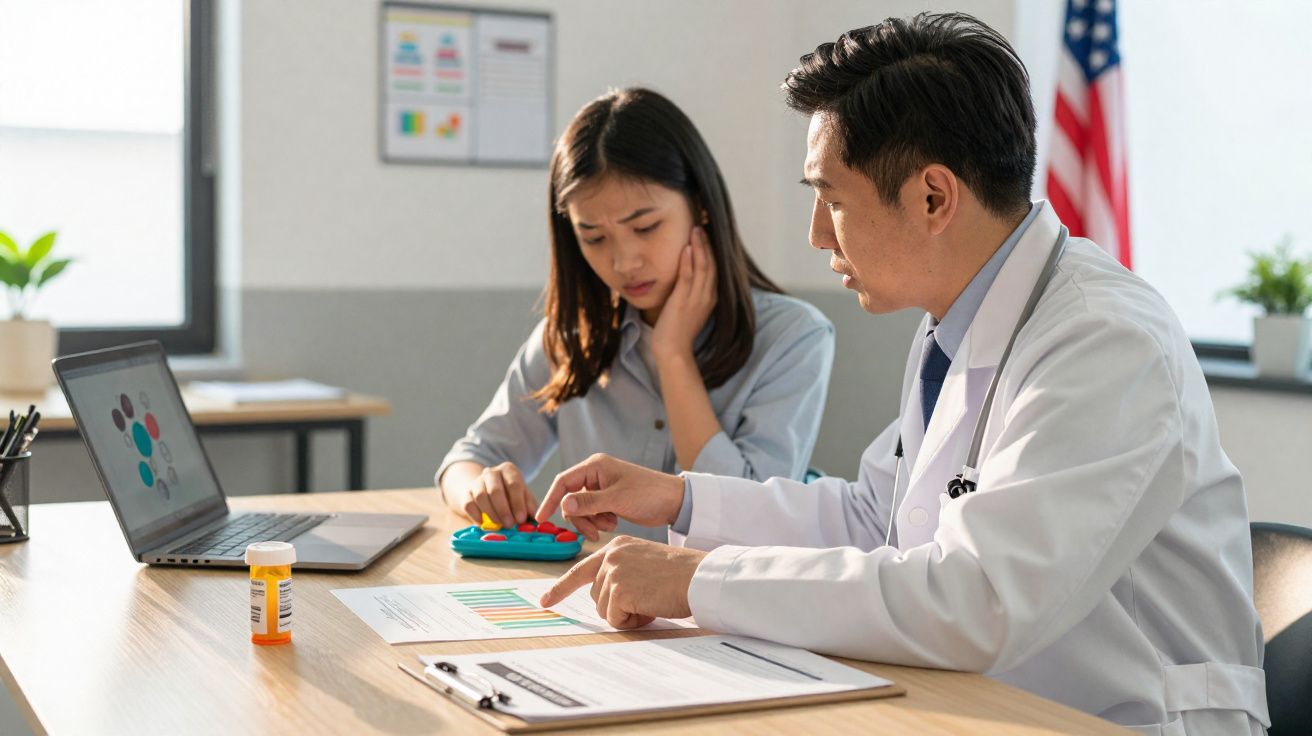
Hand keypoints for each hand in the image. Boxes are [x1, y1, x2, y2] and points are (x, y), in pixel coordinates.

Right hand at [451, 462, 534, 527]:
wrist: (487, 492)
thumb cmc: (510, 496)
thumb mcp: (523, 496)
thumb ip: (530, 506)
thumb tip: (537, 518)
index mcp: (508, 470)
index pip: (514, 484)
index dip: (518, 503)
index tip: (521, 519)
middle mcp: (491, 473)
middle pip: (495, 489)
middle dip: (503, 509)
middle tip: (509, 524)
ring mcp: (477, 482)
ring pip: (481, 496)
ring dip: (491, 513)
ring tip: (499, 525)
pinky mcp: (466, 493)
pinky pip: (468, 504)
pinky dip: (476, 515)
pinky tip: (483, 523)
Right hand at [535, 454, 684, 540]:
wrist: (673, 502)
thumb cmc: (649, 494)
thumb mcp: (617, 500)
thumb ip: (589, 503)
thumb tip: (564, 505)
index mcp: (595, 466)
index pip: (563, 482)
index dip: (551, 499)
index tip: (541, 518)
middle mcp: (595, 475)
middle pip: (570, 499)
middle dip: (580, 518)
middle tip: (593, 533)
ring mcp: (601, 488)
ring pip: (580, 509)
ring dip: (590, 522)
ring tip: (609, 526)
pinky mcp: (607, 500)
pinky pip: (592, 513)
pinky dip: (598, 522)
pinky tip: (614, 523)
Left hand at [539, 536, 706, 628]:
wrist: (699, 577)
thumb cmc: (679, 575)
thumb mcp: (644, 563)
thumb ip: (622, 572)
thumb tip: (603, 599)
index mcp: (617, 547)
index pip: (581, 569)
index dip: (561, 588)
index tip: (545, 601)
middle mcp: (611, 556)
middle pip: (595, 595)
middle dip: (617, 606)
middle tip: (646, 599)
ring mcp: (613, 572)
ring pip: (604, 609)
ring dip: (627, 614)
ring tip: (651, 601)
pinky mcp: (619, 590)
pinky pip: (615, 619)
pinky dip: (632, 621)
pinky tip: (650, 608)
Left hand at [651, 226, 715, 360]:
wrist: (673, 351)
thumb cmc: (676, 331)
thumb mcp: (687, 308)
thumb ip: (688, 292)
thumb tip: (683, 278)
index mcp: (710, 297)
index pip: (713, 268)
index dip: (710, 250)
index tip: (706, 234)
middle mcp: (707, 296)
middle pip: (711, 264)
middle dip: (707, 243)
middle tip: (702, 224)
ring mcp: (697, 299)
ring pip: (702, 267)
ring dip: (699, 247)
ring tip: (696, 229)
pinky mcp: (683, 301)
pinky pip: (688, 277)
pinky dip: (688, 262)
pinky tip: (687, 248)